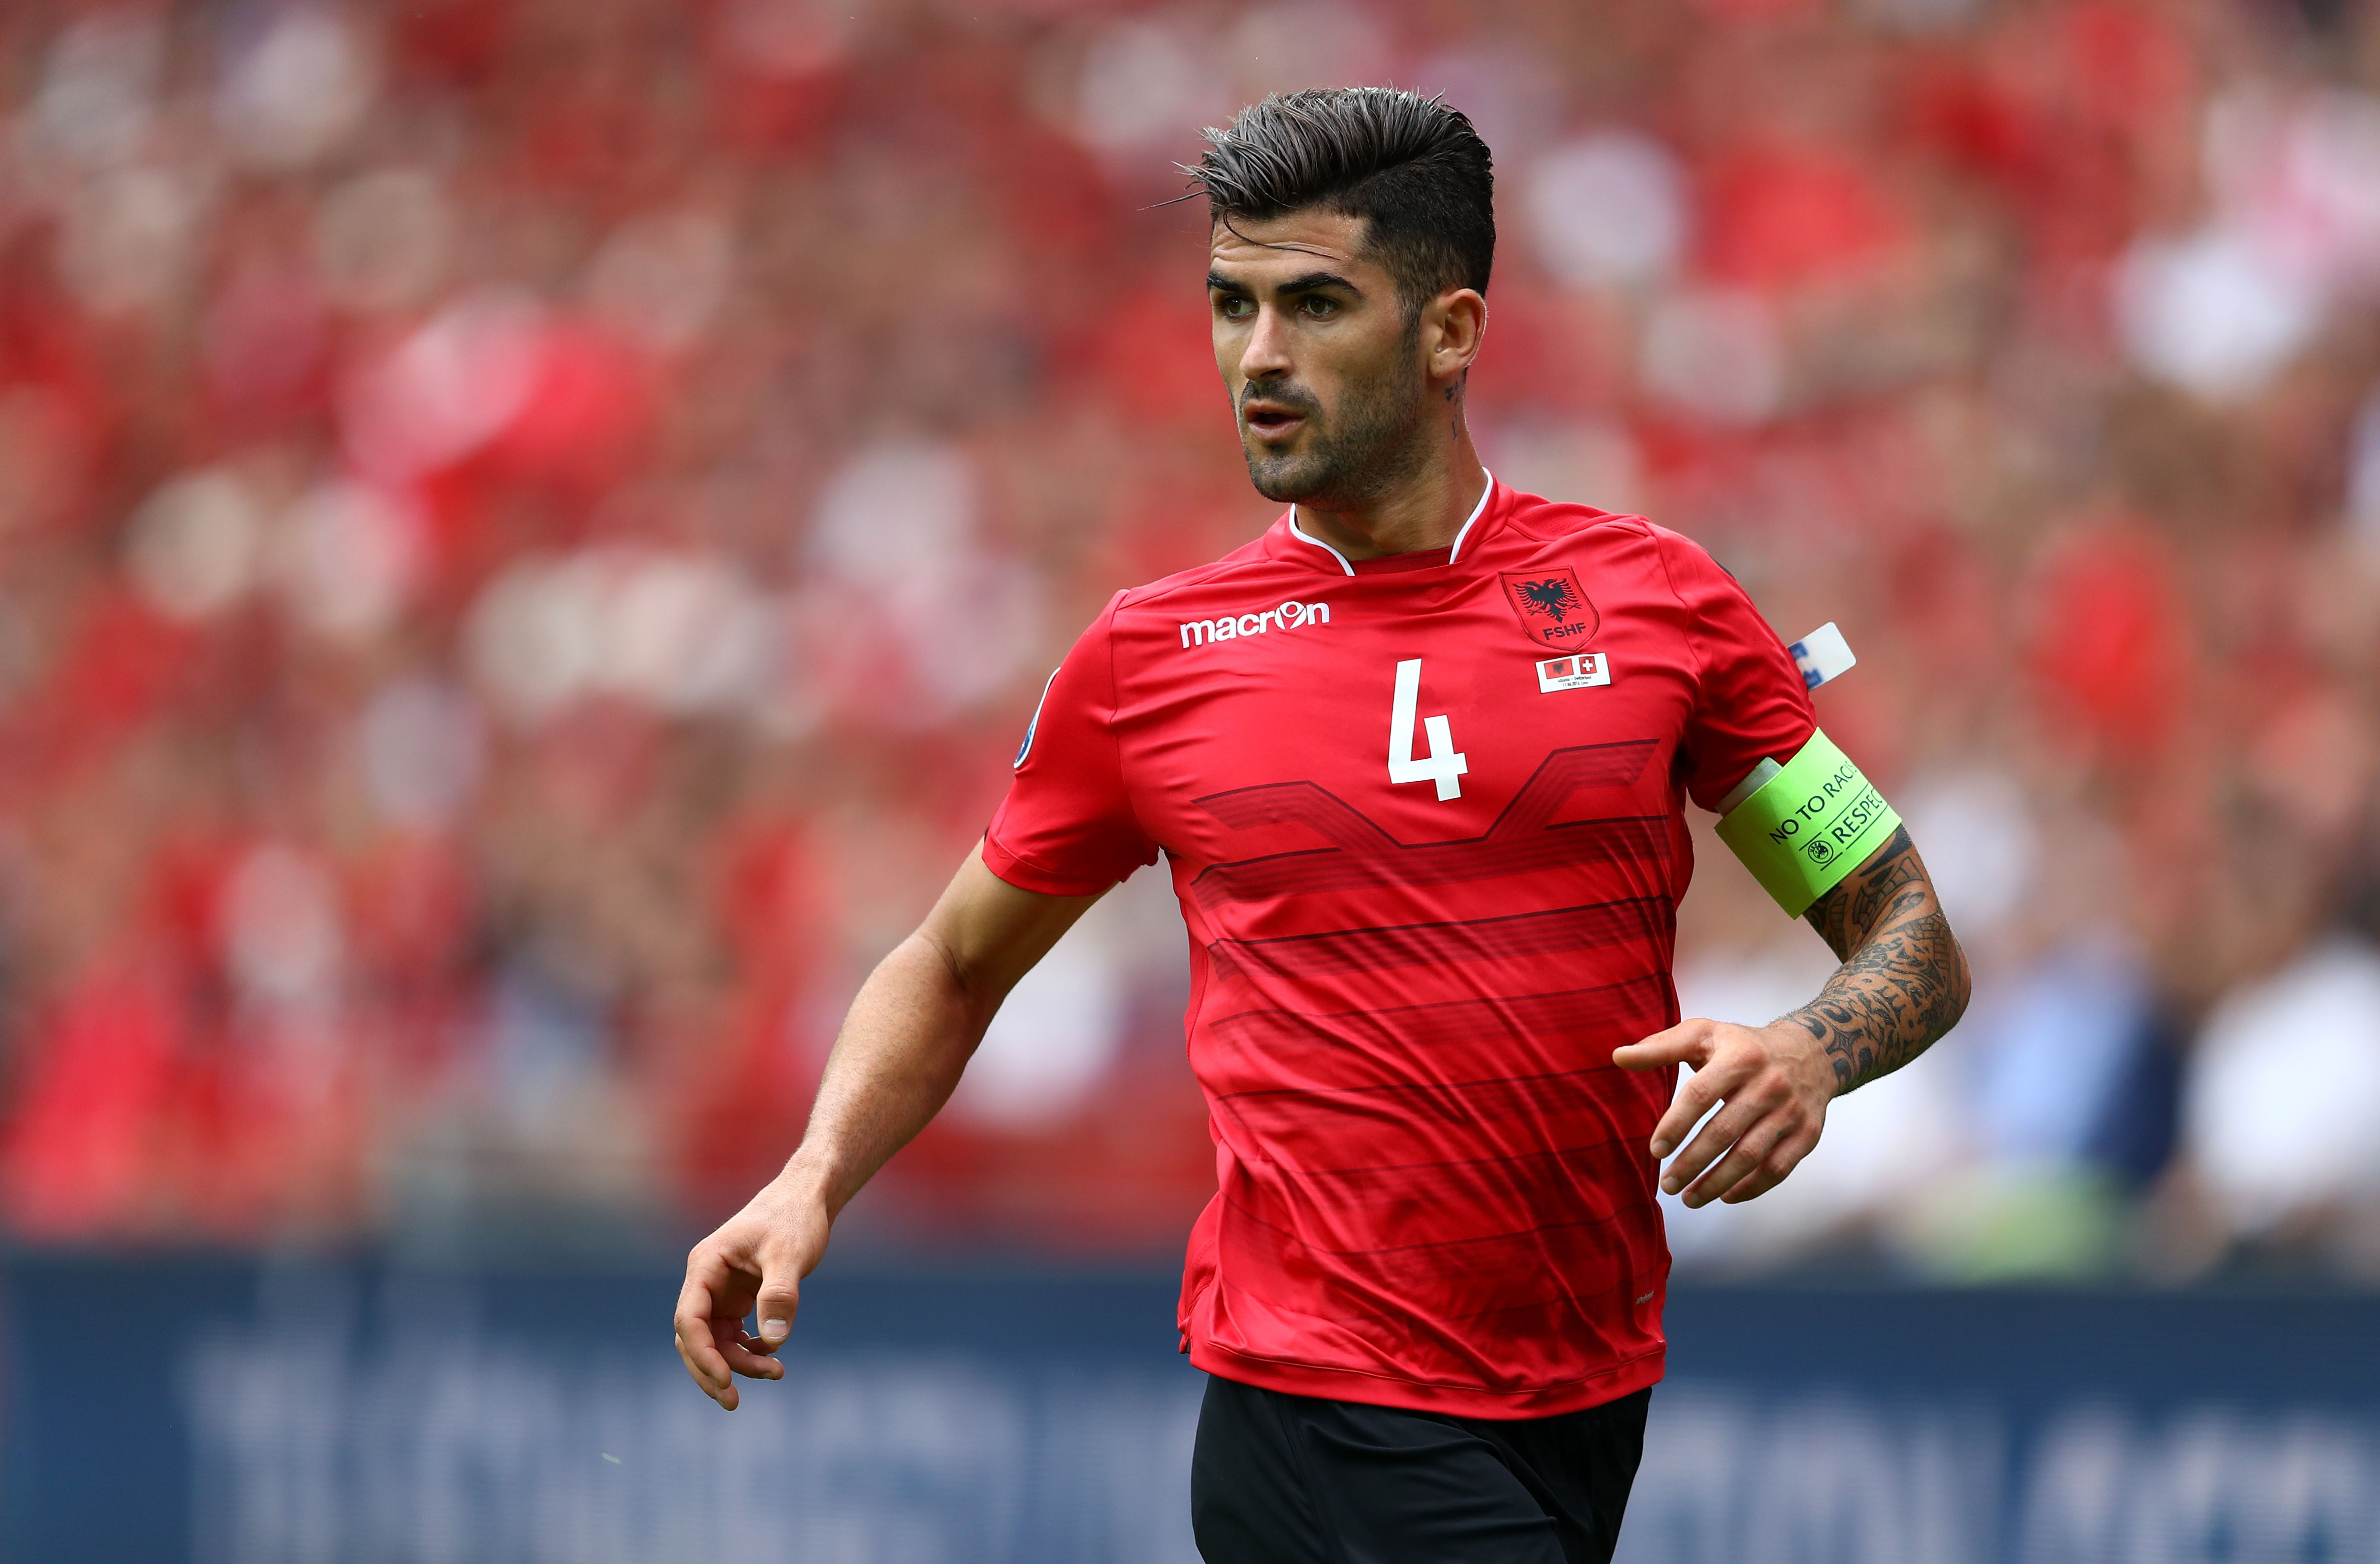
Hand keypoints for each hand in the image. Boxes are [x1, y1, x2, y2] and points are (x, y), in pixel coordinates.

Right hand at [673, 1173, 831, 1409]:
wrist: (808, 1199)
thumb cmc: (796, 1218)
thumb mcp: (790, 1254)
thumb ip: (780, 1295)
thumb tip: (774, 1342)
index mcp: (706, 1266)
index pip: (689, 1318)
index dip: (702, 1354)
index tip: (725, 1381)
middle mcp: (706, 1281)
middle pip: (694, 1338)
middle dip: (713, 1371)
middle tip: (734, 1402)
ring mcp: (720, 1292)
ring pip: (715, 1342)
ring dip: (737, 1364)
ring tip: (775, 1373)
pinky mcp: (738, 1300)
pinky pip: (733, 1336)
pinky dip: (749, 1352)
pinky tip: (772, 1355)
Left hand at [1613, 1018, 1835, 1207]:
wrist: (1811, 1053)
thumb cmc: (1743, 1046)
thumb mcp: (1704, 1034)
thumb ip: (1660, 1047)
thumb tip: (1618, 1057)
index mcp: (1739, 1057)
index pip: (1701, 1095)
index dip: (1675, 1125)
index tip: (1654, 1151)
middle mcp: (1769, 1084)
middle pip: (1725, 1131)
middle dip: (1692, 1163)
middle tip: (1666, 1184)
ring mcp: (1791, 1111)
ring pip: (1751, 1156)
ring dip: (1717, 1182)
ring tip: (1688, 1198)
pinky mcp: (1807, 1134)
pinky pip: (1778, 1169)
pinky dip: (1751, 1187)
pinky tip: (1725, 1196)